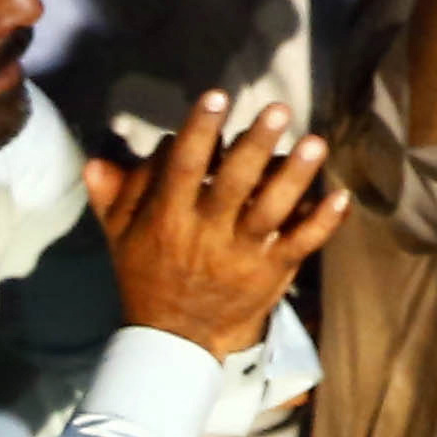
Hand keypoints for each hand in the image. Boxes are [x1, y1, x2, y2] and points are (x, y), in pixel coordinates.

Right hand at [84, 84, 344, 357]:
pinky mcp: (271, 271)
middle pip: (233, 184)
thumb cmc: (148, 275)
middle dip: (255, 146)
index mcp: (168, 219)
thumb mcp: (121, 239)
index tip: (217, 97)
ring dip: (295, 178)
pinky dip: (322, 222)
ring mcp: (242, 253)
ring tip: (316, 143)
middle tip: (278, 109)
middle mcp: (206, 233)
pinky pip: (300, 244)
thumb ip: (113, 197)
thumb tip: (94, 162)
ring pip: (271, 211)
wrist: (175, 339)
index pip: (182, 169)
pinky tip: (342, 197)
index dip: (199, 132)